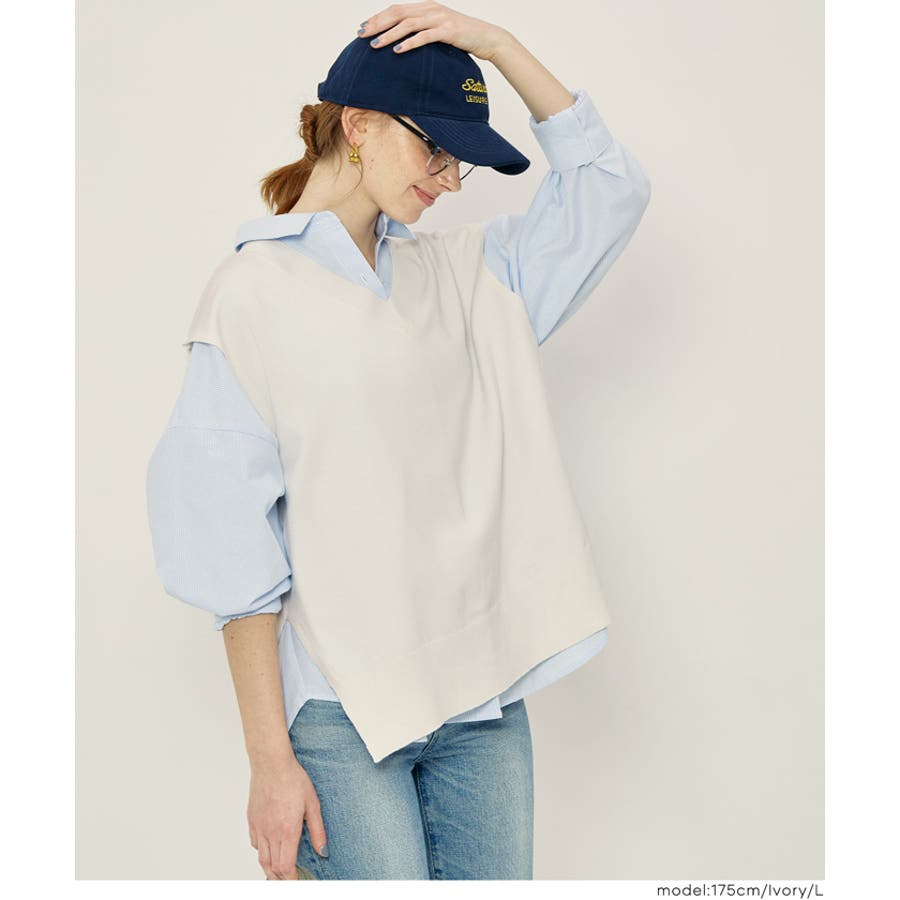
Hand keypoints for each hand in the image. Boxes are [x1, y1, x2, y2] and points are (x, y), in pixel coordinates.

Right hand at [248, 756, 327, 879]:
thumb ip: (317, 830)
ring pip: (261, 858)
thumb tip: (323, 850)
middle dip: (281, 879)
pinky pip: (254, 843)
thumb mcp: (313, 804)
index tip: (298, 881)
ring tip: (278, 874)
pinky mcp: (252, 820)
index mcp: (287, 830)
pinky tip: (269, 850)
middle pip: (272, 867)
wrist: (272, 764)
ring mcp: (259, 827)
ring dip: (270, 870)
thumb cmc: (293, 779)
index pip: (286, 866)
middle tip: (290, 881)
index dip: (291, 879)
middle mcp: (271, 832)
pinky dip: (261, 852)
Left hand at [357, 1, 510, 61]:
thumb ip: (422, 31)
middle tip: (362, 35)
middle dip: (377, 24)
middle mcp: (430, 9)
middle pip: (397, 13)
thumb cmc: (461, 37)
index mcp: (426, 7)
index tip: (363, 28)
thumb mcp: (439, 30)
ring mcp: (439, 18)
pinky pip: (424, 36)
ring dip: (389, 35)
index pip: (396, 9)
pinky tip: (397, 51)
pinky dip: (409, 43)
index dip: (378, 18)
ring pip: (408, 24)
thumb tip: (402, 42)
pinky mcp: (448, 31)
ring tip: (375, 45)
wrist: (487, 38)